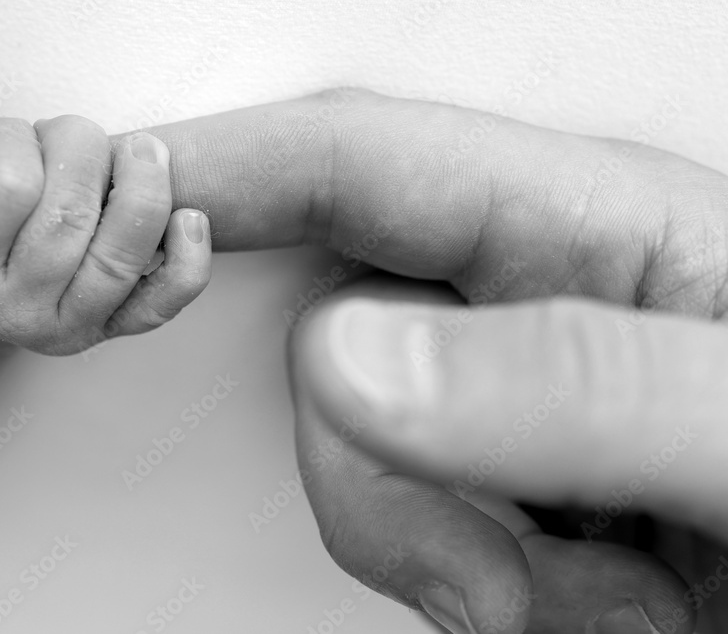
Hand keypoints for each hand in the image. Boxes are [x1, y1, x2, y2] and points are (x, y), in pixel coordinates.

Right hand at [0, 99, 211, 354]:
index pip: (7, 188)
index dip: (15, 139)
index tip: (8, 139)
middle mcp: (16, 307)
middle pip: (71, 215)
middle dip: (80, 148)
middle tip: (69, 139)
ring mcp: (73, 323)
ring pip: (124, 254)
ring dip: (143, 184)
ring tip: (138, 151)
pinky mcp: (117, 325)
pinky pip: (167, 299)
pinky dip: (190, 257)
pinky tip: (188, 217)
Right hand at [126, 88, 724, 631]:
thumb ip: (578, 386)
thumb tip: (361, 355)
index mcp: (607, 234)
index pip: (368, 161)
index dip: (237, 163)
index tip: (131, 182)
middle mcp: (542, 310)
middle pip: (343, 345)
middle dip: (390, 484)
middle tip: (519, 577)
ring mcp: (515, 413)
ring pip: (366, 466)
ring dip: (458, 565)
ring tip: (618, 602)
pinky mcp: (506, 498)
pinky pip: (414, 540)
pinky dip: (485, 602)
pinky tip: (599, 609)